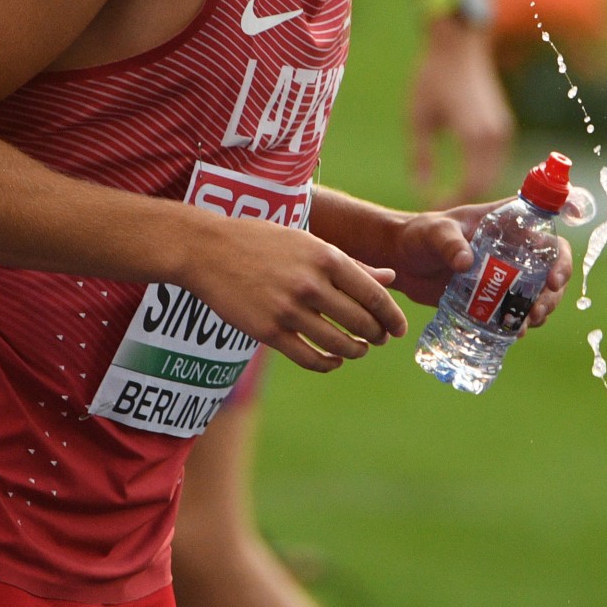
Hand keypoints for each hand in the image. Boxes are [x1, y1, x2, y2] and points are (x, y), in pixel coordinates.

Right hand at [184, 216, 408, 372]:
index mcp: (325, 257)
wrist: (207, 250)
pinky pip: (310, 358)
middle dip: (377, 335)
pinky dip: (328, 364)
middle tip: (379, 339)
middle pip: (361, 322)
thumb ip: (351, 264)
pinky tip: (333, 360)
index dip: (392, 316)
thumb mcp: (309, 243)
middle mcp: (311, 284)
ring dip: (356, 351)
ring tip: (359, 348)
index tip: (399, 328)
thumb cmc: (261, 242)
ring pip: (339, 343)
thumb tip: (390, 279)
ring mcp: (289, 310)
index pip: (374, 295)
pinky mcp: (269, 331)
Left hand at [389, 203, 572, 330]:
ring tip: (526, 324)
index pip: (546, 231)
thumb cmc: (420, 235)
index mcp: (507, 223)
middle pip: (552, 267)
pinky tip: (514, 333)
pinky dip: (521, 322)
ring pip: (540, 293)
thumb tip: (465, 263)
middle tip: (538, 309)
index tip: (555, 275)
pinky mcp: (495, 298)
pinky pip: (517, 310)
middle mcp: (515, 249)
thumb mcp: (434, 232)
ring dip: (542, 309)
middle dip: (554, 291)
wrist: (402, 263)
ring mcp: (507, 275)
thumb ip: (448, 242)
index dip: (559, 254)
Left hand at [409, 21, 514, 203]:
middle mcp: (494, 136)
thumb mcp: (418, 119)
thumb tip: (421, 189)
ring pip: (494, 174)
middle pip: (485, 184)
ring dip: (475, 189)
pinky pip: (496, 161)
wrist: (459, 45)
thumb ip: (420, 157)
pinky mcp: (503, 127)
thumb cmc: (433, 77)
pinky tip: (463, 181)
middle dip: (463, 200)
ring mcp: (502, 131)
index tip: (432, 209)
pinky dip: (482, 175)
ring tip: (449, 198)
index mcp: (474, 135)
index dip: (452, 201)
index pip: (470, 184)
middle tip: (439, 210)